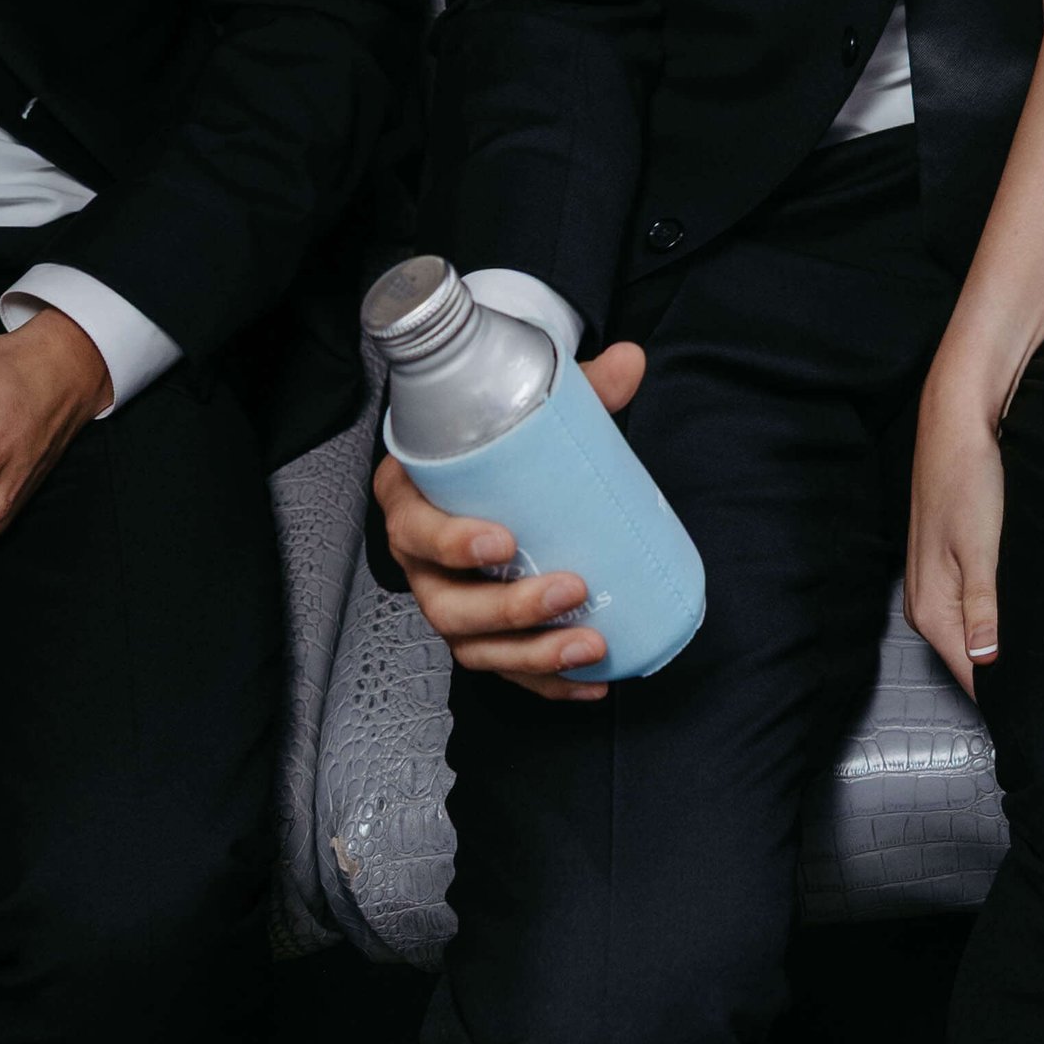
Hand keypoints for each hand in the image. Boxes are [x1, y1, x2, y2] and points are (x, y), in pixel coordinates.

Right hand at [372, 338, 645, 701]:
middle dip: (509, 608)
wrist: (482, 463)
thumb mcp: (522, 408)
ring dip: (532, 656)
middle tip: (570, 589)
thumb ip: (576, 386)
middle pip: (448, 604)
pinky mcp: (479, 633)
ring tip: (589, 646)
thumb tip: (630, 361)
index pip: (415, 528)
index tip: (501, 540)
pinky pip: (505, 669)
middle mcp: (420, 561)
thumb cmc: (491, 441)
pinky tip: (591, 682)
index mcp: (413, 499)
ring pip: (474, 647)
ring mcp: (447, 601)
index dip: (450, 543)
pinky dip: (546, 682)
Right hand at [907, 351, 1006, 699]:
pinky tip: (1028, 609)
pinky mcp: (955, 562)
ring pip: (976, 631)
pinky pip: (979, 605)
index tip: (1041, 705)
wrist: (958, 422)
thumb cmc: (965, 477)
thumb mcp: (979, 547)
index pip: (968, 672)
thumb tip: (983, 659)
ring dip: (1007, 638)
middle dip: (1008, 667)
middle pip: (970, 656)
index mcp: (930, 606)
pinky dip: (1002, 612)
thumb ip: (981, 607)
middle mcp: (929, 600)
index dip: (1005, 690)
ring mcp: (941, 581)